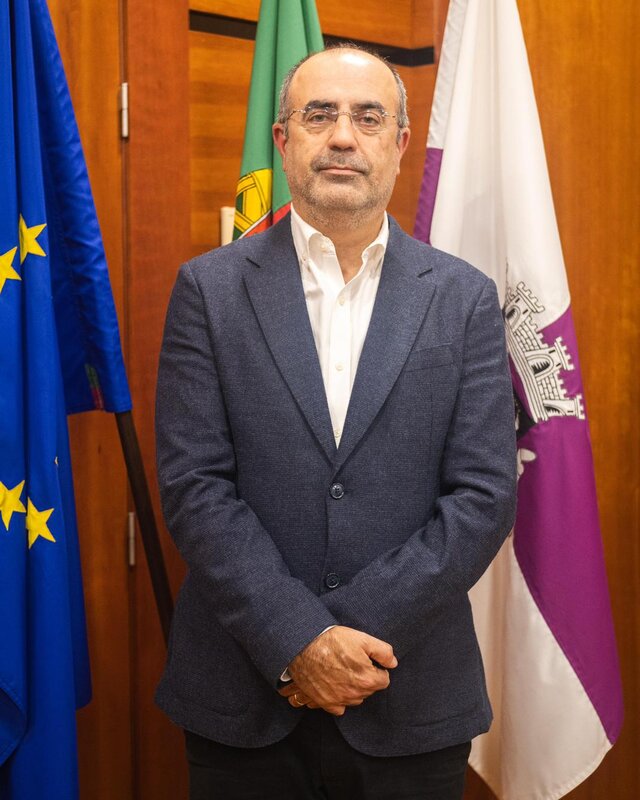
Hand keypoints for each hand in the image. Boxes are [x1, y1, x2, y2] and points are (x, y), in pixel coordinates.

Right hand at [278, 626, 396, 715]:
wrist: (303, 646)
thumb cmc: (332, 641)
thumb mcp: (362, 639)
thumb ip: (383, 652)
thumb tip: (393, 663)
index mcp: (367, 679)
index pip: (384, 680)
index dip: (377, 668)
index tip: (368, 660)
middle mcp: (354, 694)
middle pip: (369, 690)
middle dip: (366, 678)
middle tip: (353, 662)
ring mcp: (339, 700)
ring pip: (355, 698)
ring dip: (353, 688)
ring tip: (343, 671)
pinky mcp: (325, 703)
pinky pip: (339, 707)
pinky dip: (339, 698)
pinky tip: (335, 684)